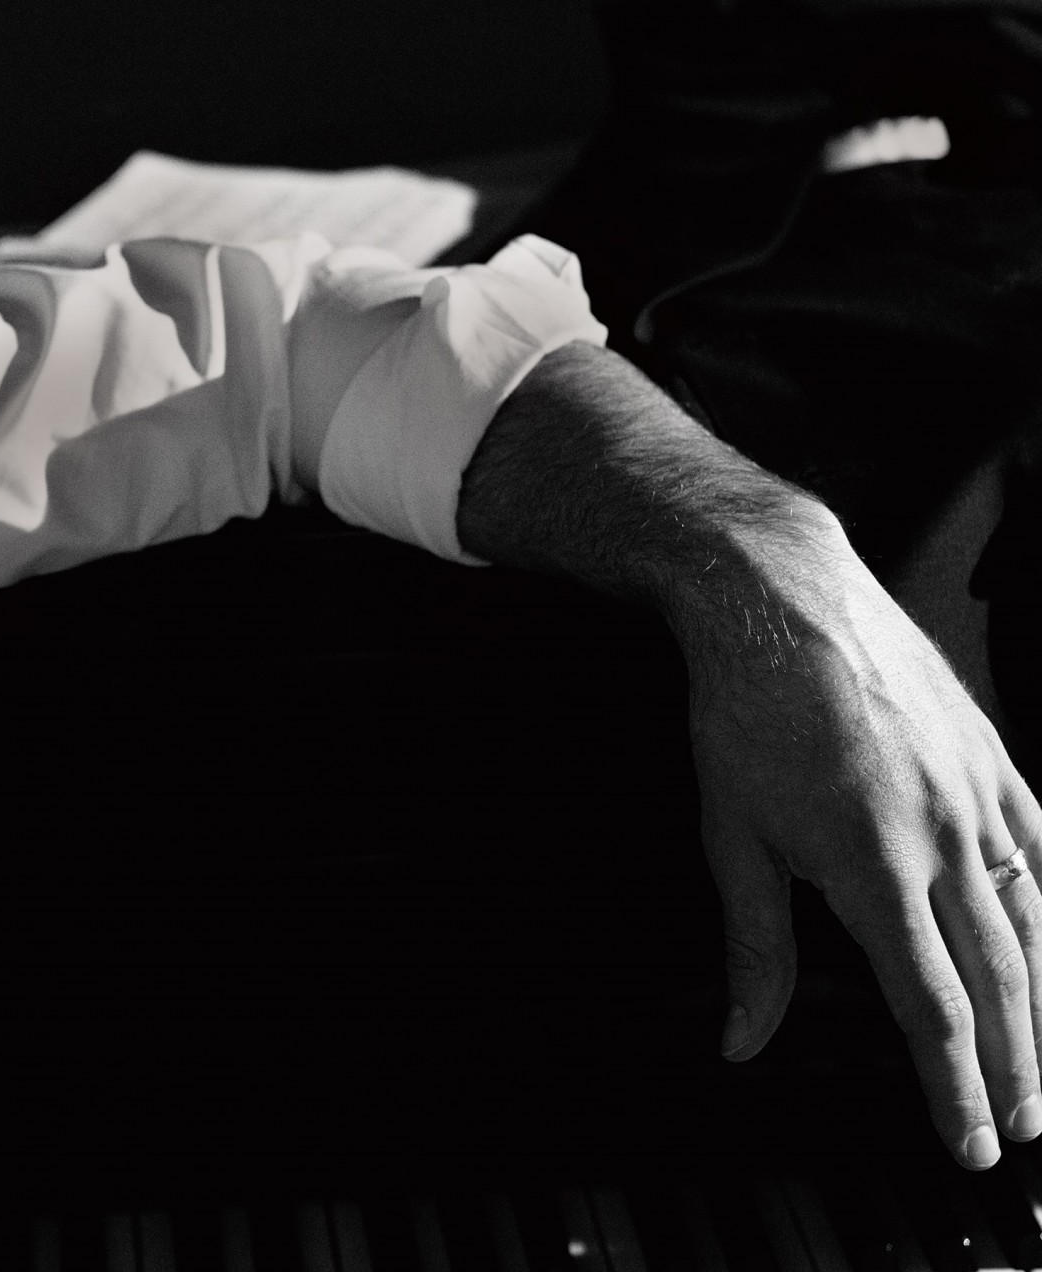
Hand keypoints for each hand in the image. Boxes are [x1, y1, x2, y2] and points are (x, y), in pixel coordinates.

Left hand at [687, 518, 1041, 1169]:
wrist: (783, 600)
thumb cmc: (744, 714)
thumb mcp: (731, 836)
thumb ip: (753, 948)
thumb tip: (742, 1041)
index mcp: (872, 866)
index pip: (929, 1005)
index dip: (954, 1084)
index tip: (970, 1141)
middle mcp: (941, 838)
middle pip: (996, 979)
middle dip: (1013, 1066)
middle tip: (1021, 1130)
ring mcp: (978, 796)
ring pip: (1033, 924)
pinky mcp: (995, 761)